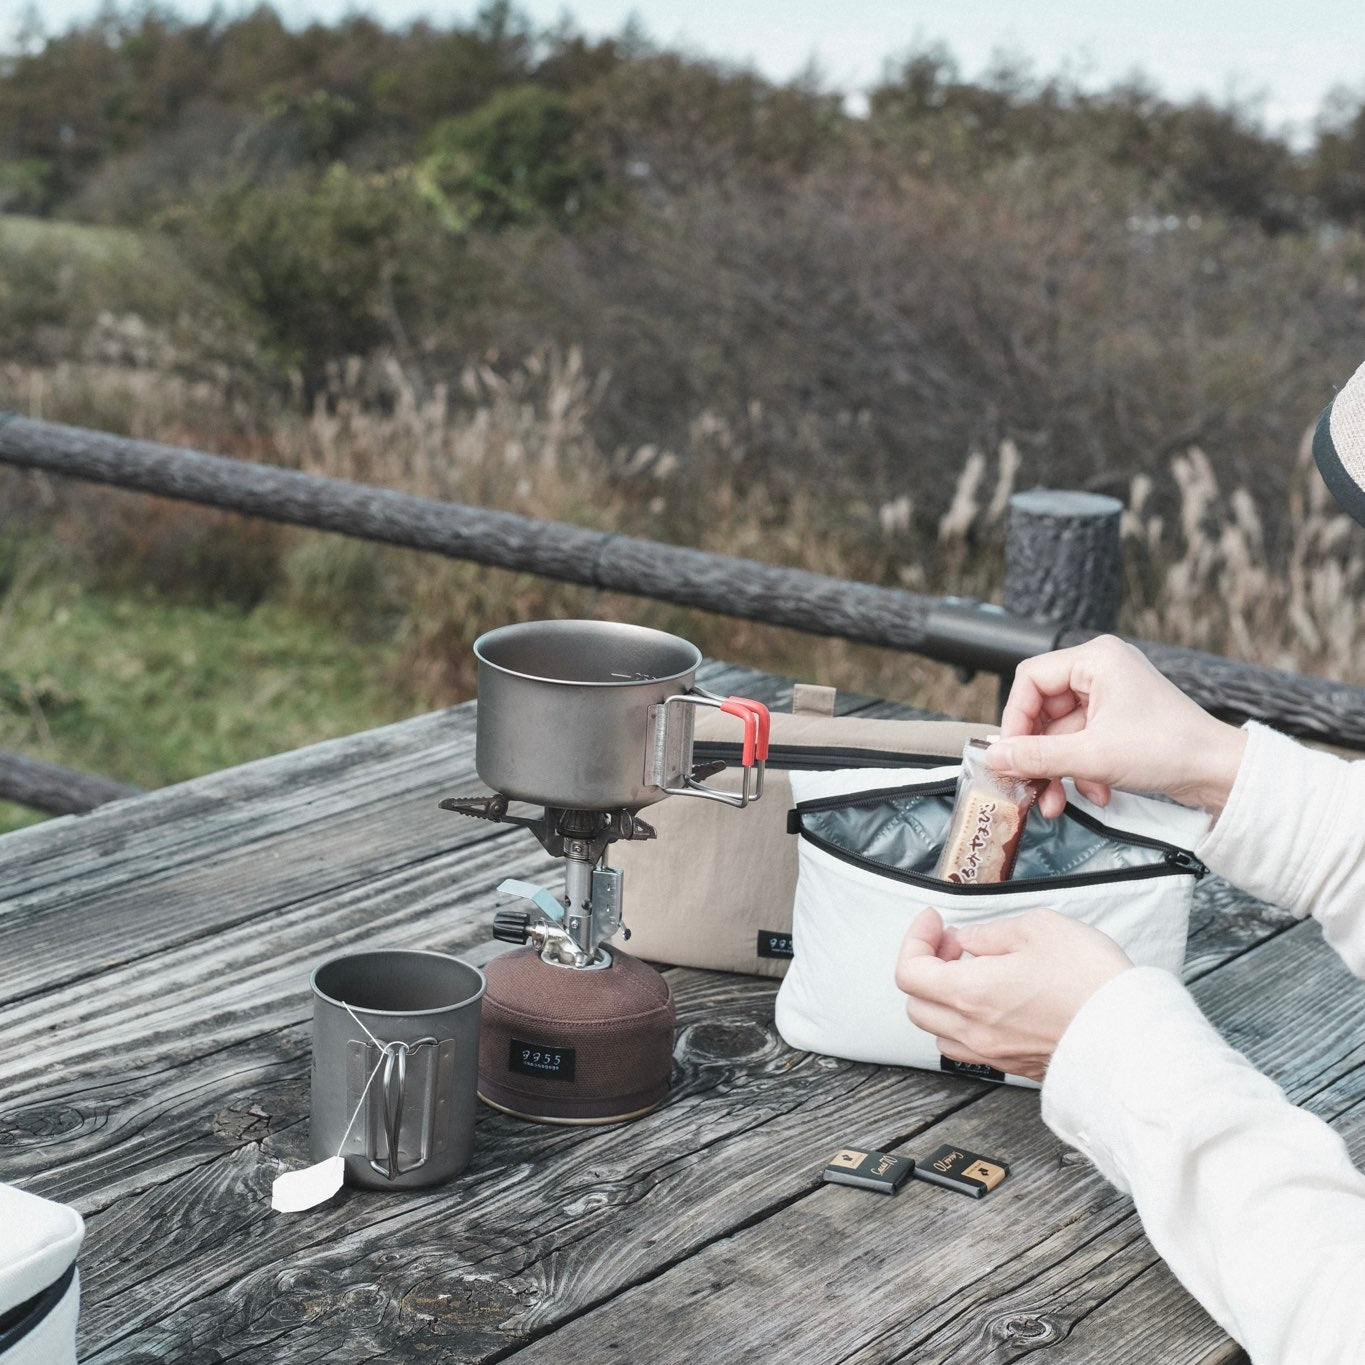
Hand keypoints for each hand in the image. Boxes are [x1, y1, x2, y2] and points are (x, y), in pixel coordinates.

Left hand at [894, 906, 1130, 1080]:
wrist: (1134, 1036)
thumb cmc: (1090, 981)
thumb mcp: (1038, 929)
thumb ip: (991, 933)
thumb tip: (968, 940)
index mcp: (970, 992)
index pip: (909, 972)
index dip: (915, 940)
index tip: (934, 921)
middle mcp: (974, 1029)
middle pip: (916, 1004)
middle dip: (925, 967)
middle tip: (954, 944)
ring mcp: (993, 1052)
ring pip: (939, 1029)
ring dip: (942, 998)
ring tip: (974, 971)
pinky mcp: (1015, 1065)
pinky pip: (968, 1046)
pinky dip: (965, 1021)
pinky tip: (994, 999)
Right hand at [987, 635, 1246, 816]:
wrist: (1222, 774)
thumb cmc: (1173, 748)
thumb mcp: (1092, 756)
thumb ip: (1036, 756)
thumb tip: (996, 757)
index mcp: (1096, 659)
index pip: (1031, 679)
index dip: (1016, 718)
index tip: (1011, 753)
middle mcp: (1102, 670)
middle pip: (1043, 709)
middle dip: (1038, 754)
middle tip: (1029, 783)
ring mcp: (1111, 696)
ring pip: (1061, 732)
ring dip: (1059, 769)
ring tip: (1058, 799)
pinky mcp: (1119, 720)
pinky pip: (1081, 742)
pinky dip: (1081, 769)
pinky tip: (1095, 792)